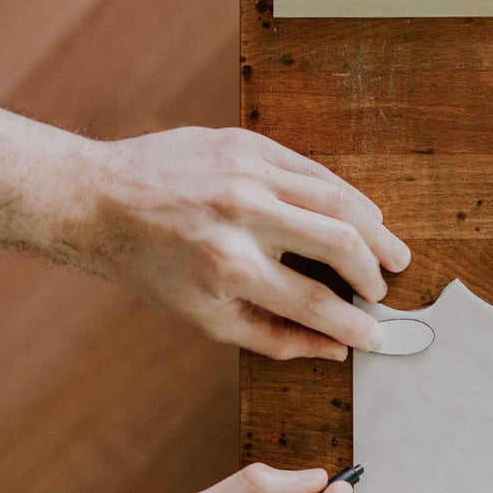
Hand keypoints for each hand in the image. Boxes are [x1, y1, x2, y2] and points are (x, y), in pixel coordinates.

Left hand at [83, 126, 410, 358]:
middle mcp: (241, 216)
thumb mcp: (206, 317)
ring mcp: (246, 173)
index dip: (353, 325)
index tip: (377, 337)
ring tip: (392, 253)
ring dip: (375, 231)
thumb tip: (334, 349)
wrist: (101, 200)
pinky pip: (315, 170)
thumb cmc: (152, 266)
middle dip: (372, 274)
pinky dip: (347, 197)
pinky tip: (363, 215)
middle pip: (338, 244)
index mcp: (228, 266)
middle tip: (383, 291)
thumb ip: (276, 337)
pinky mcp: (246, 143)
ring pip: (337, 200)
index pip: (312, 302)